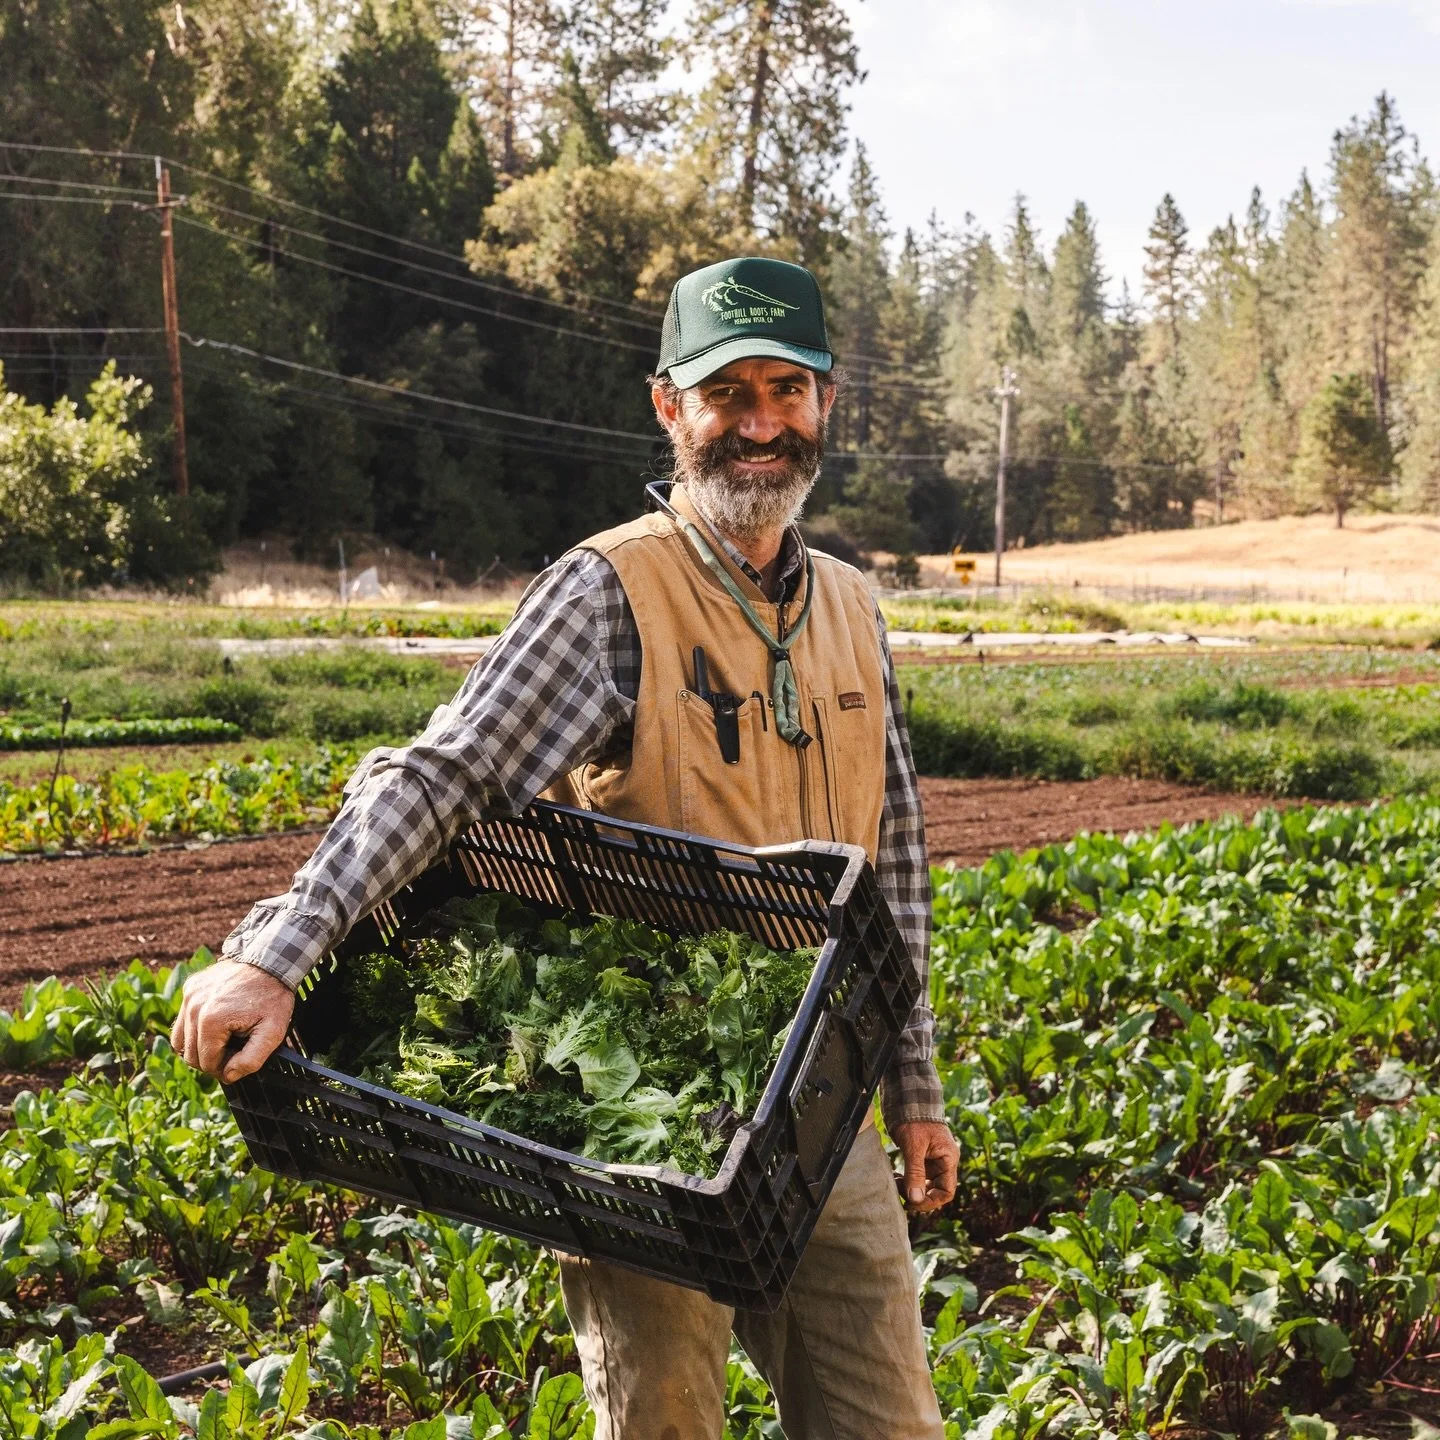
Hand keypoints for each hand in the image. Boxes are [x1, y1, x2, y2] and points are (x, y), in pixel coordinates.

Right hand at [170, 959, 294, 1082]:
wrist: (270, 961)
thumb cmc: (273, 997)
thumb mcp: (273, 1032)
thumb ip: (251, 1060)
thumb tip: (228, 1076)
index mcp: (211, 1021)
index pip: (207, 1064)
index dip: (225, 1069)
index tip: (241, 1060)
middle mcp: (193, 1008)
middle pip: (191, 1055)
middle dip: (212, 1060)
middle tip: (235, 1050)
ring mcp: (189, 996)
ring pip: (180, 1041)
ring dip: (200, 1047)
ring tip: (225, 1040)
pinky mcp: (189, 988)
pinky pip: (183, 1021)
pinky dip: (195, 1028)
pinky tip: (217, 1024)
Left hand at [893, 1120, 958, 1212]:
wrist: (908, 1095)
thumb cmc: (914, 1117)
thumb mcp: (913, 1145)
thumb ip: (915, 1172)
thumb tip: (915, 1199)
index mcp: (948, 1159)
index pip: (946, 1191)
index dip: (930, 1201)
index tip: (911, 1203)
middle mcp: (943, 1161)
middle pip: (935, 1189)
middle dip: (917, 1195)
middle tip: (899, 1192)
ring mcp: (932, 1158)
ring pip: (924, 1183)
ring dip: (910, 1187)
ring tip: (895, 1182)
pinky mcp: (921, 1154)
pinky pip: (916, 1174)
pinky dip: (907, 1178)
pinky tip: (895, 1176)